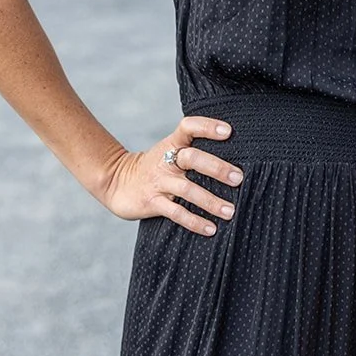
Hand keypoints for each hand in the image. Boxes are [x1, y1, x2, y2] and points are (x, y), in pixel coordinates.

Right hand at [99, 116, 242, 234]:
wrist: (116, 182)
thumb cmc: (156, 166)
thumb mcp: (169, 150)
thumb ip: (194, 148)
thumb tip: (236, 154)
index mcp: (172, 143)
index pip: (189, 127)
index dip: (207, 127)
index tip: (228, 132)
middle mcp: (166, 160)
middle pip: (192, 158)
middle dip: (217, 168)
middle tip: (239, 178)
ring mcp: (158, 182)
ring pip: (186, 189)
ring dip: (210, 201)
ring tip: (230, 211)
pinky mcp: (151, 202)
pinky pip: (175, 212)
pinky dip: (194, 221)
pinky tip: (211, 229)